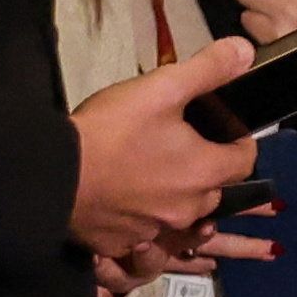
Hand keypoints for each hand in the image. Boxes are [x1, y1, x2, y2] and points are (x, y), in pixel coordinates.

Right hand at [71, 38, 258, 280]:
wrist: (49, 176)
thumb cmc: (111, 131)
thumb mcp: (161, 88)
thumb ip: (208, 70)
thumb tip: (246, 52)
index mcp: (204, 173)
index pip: (245, 161)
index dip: (239, 141)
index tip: (221, 127)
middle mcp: (187, 210)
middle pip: (213, 189)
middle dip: (206, 167)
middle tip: (180, 142)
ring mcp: (153, 231)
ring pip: (178, 213)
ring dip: (173, 195)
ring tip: (151, 169)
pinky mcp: (120, 244)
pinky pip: (142, 233)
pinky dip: (139, 216)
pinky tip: (121, 196)